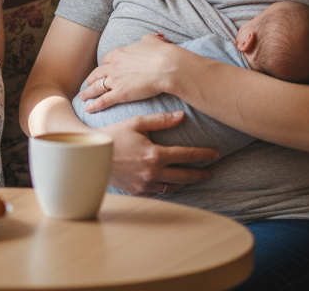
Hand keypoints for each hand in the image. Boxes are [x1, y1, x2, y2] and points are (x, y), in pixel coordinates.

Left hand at [80, 33, 175, 110]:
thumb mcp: (150, 40)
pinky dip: (94, 105)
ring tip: (82, 97)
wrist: (167, 66)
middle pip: (97, 73)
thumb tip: (146, 41)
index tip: (102, 70)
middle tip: (88, 84)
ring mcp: (115, 80)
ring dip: (87, 93)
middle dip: (91, 79)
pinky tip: (88, 109)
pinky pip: (103, 100)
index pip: (105, 60)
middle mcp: (113, 66)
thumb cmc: (161, 52)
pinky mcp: (121, 93)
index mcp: (119, 53)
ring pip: (96, 87)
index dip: (103, 66)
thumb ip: (144, 40)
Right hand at [102, 112, 218, 195]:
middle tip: (210, 171)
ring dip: (184, 182)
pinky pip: (158, 192)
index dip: (203, 155)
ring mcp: (145, 184)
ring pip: (172, 186)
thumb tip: (182, 116)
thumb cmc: (114, 134)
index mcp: (154, 154)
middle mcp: (152, 172)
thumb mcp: (136, 123)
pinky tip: (171, 183)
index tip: (216, 154)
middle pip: (184, 175)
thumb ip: (160, 120)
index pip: (186, 155)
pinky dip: (168, 188)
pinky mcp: (137, 191)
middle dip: (200, 173)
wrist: (93, 153)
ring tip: (192, 177)